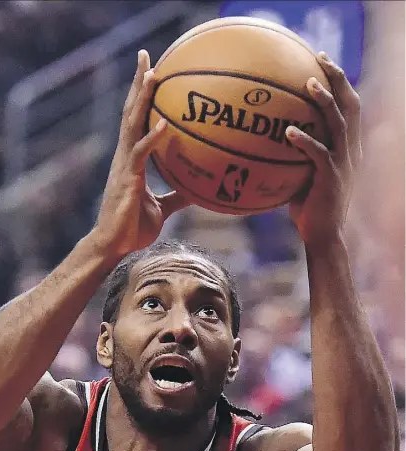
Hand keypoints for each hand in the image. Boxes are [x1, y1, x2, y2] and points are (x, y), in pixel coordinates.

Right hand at [91, 49, 189, 261]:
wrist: (114, 245)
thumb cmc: (133, 228)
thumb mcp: (162, 208)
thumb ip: (178, 195)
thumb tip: (200, 191)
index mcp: (131, 158)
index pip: (136, 119)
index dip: (141, 95)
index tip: (150, 69)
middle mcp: (124, 155)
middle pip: (130, 111)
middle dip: (137, 83)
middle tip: (145, 55)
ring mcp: (124, 164)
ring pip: (132, 124)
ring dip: (142, 99)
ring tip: (152, 74)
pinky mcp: (127, 178)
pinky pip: (140, 153)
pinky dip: (153, 137)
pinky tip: (165, 123)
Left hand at [285, 52, 361, 250]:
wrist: (323, 234)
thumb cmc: (306, 205)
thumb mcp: (300, 174)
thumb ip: (289, 154)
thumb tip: (258, 139)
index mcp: (346, 146)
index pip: (349, 106)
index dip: (340, 82)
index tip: (322, 61)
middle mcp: (350, 150)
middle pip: (350, 106)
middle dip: (338, 80)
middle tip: (321, 59)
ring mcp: (344, 164)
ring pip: (339, 125)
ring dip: (324, 103)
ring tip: (308, 85)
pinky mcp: (332, 179)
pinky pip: (319, 155)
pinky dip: (305, 141)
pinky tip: (288, 132)